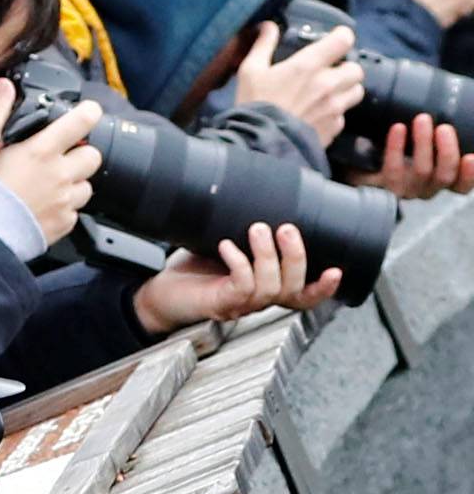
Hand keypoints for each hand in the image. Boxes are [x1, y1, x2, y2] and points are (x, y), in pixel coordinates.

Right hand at [0, 98, 102, 242]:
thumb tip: (4, 88)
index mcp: (42, 150)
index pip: (82, 121)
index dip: (88, 114)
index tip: (86, 114)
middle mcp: (59, 174)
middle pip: (92, 156)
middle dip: (80, 156)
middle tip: (60, 160)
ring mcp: (64, 201)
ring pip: (86, 187)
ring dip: (73, 185)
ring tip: (50, 189)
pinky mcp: (63, 224)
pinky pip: (74, 213)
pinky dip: (63, 211)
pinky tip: (43, 209)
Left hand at [132, 222, 340, 334]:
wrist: (158, 290)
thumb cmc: (194, 266)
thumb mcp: (228, 241)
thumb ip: (249, 228)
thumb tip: (264, 189)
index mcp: (267, 287)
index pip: (304, 296)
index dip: (324, 288)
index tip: (337, 270)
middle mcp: (258, 300)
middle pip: (293, 288)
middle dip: (296, 257)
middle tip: (287, 228)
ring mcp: (240, 305)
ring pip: (270, 287)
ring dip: (268, 255)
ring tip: (257, 228)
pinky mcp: (219, 304)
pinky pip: (241, 287)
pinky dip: (239, 262)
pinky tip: (227, 245)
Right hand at [237, 19, 364, 147]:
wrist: (259, 147)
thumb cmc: (254, 106)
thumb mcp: (250, 71)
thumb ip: (263, 45)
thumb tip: (268, 26)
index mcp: (309, 65)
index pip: (344, 39)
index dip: (341, 37)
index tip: (334, 41)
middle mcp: (328, 84)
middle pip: (356, 69)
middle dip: (346, 69)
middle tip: (331, 74)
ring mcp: (333, 109)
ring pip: (356, 92)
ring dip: (346, 91)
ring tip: (331, 95)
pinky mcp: (332, 130)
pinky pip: (343, 118)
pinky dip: (335, 116)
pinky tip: (320, 117)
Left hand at [355, 113, 473, 199]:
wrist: (357, 158)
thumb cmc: (398, 144)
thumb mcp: (424, 139)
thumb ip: (436, 130)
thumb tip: (451, 101)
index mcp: (440, 179)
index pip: (461, 185)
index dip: (469, 174)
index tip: (471, 157)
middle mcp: (425, 188)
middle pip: (444, 176)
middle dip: (447, 151)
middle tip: (443, 127)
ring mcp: (402, 189)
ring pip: (421, 172)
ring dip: (424, 145)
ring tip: (422, 119)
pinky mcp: (380, 185)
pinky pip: (392, 170)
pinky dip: (396, 148)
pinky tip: (398, 128)